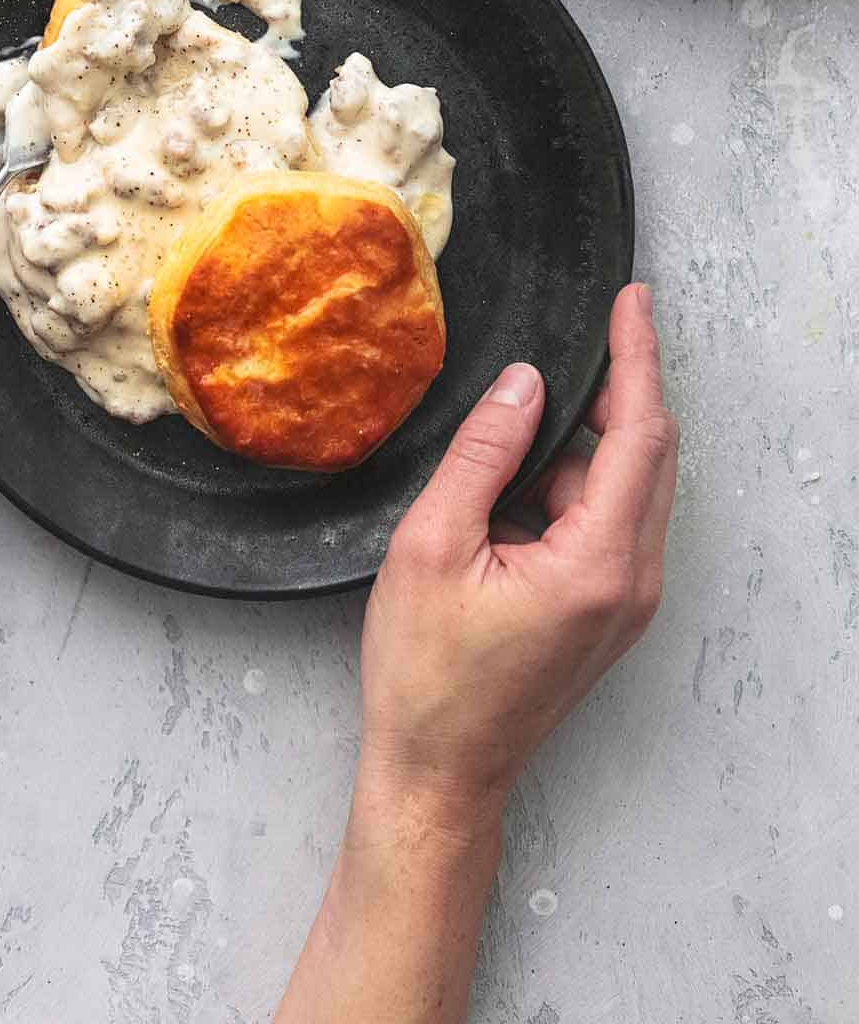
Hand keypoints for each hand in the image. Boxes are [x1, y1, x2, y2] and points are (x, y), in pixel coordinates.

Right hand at [276, 283, 675, 1023]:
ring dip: (578, 449)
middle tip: (580, 337)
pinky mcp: (607, 612)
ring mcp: (626, 601)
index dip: (636, 357)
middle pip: (647, 456)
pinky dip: (567, 490)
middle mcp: (632, 581)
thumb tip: (525, 382)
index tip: (632, 299)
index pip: (638, 434)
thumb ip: (483, 453)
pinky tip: (507, 497)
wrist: (438, 772)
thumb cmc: (425, 673)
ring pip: (624, 488)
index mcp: (598, 562)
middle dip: (615, 391)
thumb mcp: (431, 543)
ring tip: (499, 453)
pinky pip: (605, 523)